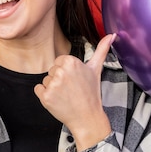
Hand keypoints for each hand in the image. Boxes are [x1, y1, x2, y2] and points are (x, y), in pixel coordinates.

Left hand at [34, 34, 115, 150]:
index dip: (66, 72)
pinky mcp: (45, 97)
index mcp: (71, 61)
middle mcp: (61, 71)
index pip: (59, 61)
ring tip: (66, 96)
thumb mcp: (96, 69)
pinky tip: (58, 101)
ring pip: (45, 81)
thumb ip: (101, 50)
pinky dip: (45, 96)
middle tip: (72, 90)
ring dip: (53, 89)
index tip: (75, 81)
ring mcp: (52, 85)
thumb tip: (112, 34)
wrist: (87, 117)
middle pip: (51, 71)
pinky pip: (38, 90)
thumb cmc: (91, 93)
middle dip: (59, 80)